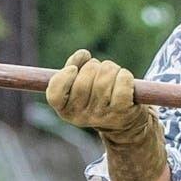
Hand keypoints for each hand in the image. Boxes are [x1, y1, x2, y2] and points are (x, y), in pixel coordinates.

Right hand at [47, 49, 167, 180]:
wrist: (125, 125)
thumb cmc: (98, 97)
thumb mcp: (79, 85)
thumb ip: (73, 66)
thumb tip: (83, 55)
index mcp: (66, 111)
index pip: (55, 94)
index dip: (64, 77)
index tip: (74, 69)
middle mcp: (81, 117)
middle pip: (83, 80)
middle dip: (93, 66)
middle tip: (99, 71)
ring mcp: (102, 116)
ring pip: (104, 79)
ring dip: (111, 69)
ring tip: (113, 75)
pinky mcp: (122, 112)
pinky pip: (122, 84)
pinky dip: (124, 75)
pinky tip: (124, 79)